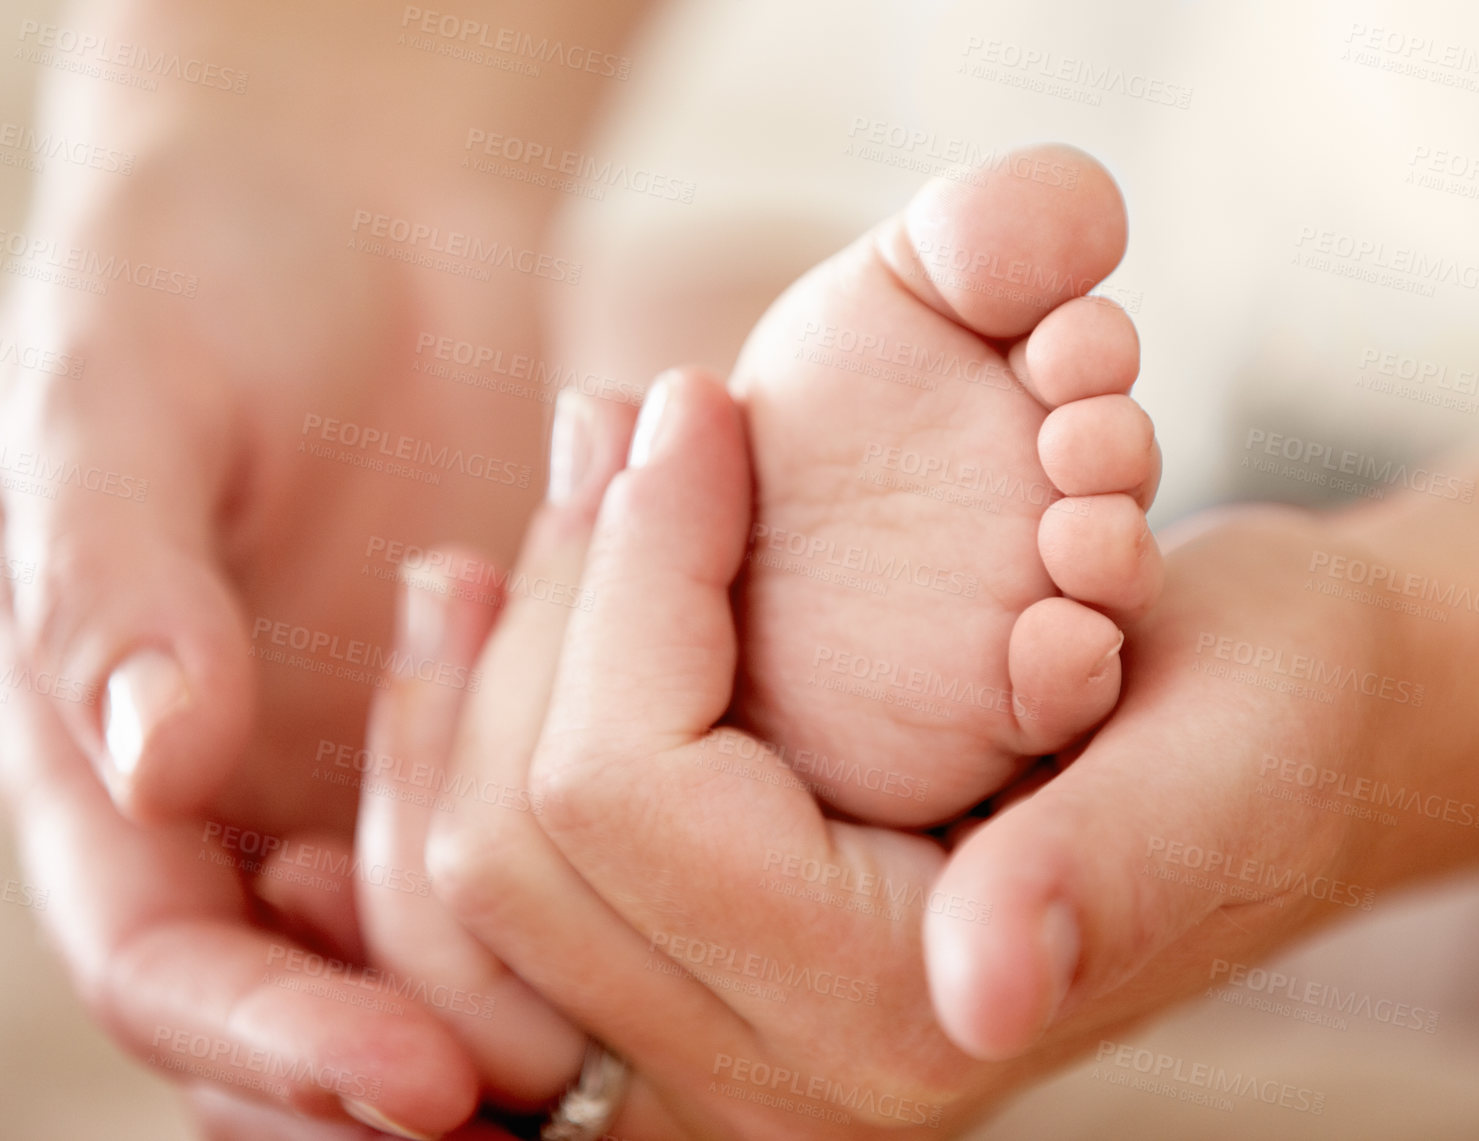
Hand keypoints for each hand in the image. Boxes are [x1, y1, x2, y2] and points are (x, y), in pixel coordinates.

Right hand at [0, 0, 645, 1130]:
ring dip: (512, 982)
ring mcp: (354, 765)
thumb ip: (116, 582)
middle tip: (560, 1103)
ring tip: (636, 973)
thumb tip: (153, 762)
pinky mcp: (477, 720)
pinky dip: (583, 874)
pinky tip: (669, 879)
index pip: (165, 970)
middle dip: (407, 1073)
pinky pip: (529, 845)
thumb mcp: (125, 402)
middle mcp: (225, 797)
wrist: (341, 214)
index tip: (422, 1082)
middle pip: (293, 1016)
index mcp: (102, 757)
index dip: (280, 1042)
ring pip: (424, 957)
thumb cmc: (195, 279)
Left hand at [376, 372, 1396, 1135]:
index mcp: (906, 1025)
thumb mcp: (1231, 759)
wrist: (1297, 736)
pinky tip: (513, 601)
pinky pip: (503, 891)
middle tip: (620, 421)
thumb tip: (983, 980)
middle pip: (513, 851)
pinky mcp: (712, 980)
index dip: (634, 580)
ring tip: (561, 483)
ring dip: (484, 665)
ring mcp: (732, 1043)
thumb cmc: (1284, 717)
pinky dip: (486, 730)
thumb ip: (1108, 875)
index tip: (695, 401)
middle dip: (549, 609)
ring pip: (469, 877)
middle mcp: (790, 1077)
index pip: (626, 803)